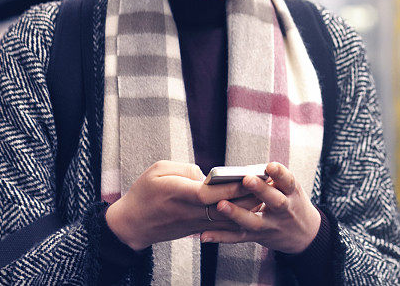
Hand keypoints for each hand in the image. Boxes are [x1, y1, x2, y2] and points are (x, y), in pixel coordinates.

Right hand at [105, 160, 259, 250]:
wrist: (132, 225)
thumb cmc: (144, 192)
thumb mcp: (158, 170)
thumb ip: (185, 168)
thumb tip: (208, 175)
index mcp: (178, 193)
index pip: (209, 193)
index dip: (229, 187)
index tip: (249, 177)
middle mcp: (188, 211)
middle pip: (223, 207)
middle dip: (246, 197)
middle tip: (268, 184)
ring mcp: (193, 223)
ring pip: (225, 219)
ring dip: (246, 209)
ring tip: (266, 195)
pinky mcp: (196, 230)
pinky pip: (221, 226)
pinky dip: (237, 219)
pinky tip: (252, 210)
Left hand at [200, 162, 320, 253]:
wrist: (304, 233)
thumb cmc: (292, 203)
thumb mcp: (291, 189)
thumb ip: (274, 179)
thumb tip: (247, 168)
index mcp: (292, 193)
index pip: (288, 182)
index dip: (280, 174)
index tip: (270, 166)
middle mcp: (284, 210)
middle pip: (275, 201)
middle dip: (261, 191)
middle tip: (246, 179)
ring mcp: (271, 226)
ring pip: (254, 222)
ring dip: (236, 214)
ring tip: (220, 205)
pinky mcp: (258, 237)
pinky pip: (238, 238)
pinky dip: (221, 237)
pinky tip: (205, 235)